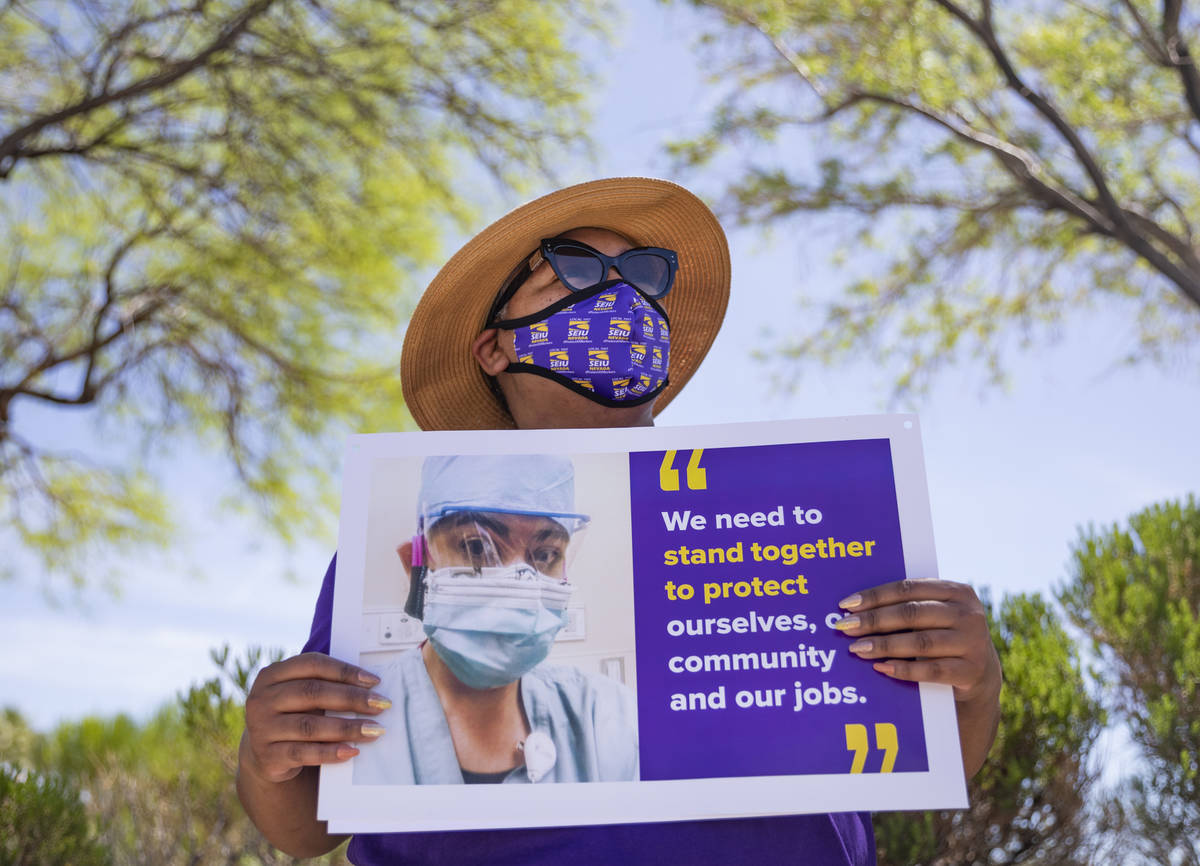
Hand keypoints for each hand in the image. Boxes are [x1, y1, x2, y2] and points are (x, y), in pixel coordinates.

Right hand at [241, 652, 390, 783]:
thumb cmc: (294, 716)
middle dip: (352, 698)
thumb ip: (326, 686)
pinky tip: (351, 751)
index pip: (312, 664)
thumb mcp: (300, 696)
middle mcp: (261, 699)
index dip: (345, 671)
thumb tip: (372, 686)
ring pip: (310, 725)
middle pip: (312, 693)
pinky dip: (331, 752)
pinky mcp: (267, 756)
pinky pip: (303, 753)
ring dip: (347, 727)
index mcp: (271, 675)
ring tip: (374, 730)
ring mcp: (261, 728)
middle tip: (381, 705)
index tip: (374, 681)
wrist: (265, 755)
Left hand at [835, 578, 1001, 703]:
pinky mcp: (971, 671)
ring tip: (856, 648)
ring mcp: (973, 642)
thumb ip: (906, 606)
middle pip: (911, 614)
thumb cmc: (943, 634)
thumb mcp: (934, 615)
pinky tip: (880, 667)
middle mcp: (968, 614)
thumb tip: (854, 608)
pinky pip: (931, 671)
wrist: (979, 671)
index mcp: (956, 591)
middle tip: (844, 627)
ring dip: (883, 645)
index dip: (875, 596)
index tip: (846, 605)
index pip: (908, 588)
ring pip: (920, 642)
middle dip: (873, 620)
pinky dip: (903, 669)